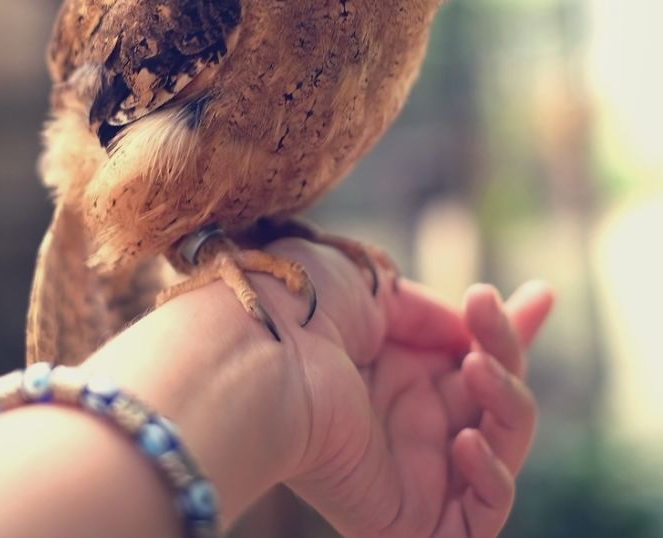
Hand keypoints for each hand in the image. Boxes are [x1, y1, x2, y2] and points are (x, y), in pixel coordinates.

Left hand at [267, 241, 552, 537]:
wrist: (263, 352)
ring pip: (501, 445)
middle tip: (484, 306)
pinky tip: (464, 441)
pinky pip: (483, 516)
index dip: (510, 332)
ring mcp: (412, 466)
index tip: (542, 295)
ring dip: (508, 399)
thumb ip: (432, 315)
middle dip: (509, 346)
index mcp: (394, 365)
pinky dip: (492, 478)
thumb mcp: (375, 290)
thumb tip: (472, 329)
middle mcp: (406, 416)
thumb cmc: (304, 304)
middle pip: (497, 395)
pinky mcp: (411, 518)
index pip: (469, 355)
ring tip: (478, 365)